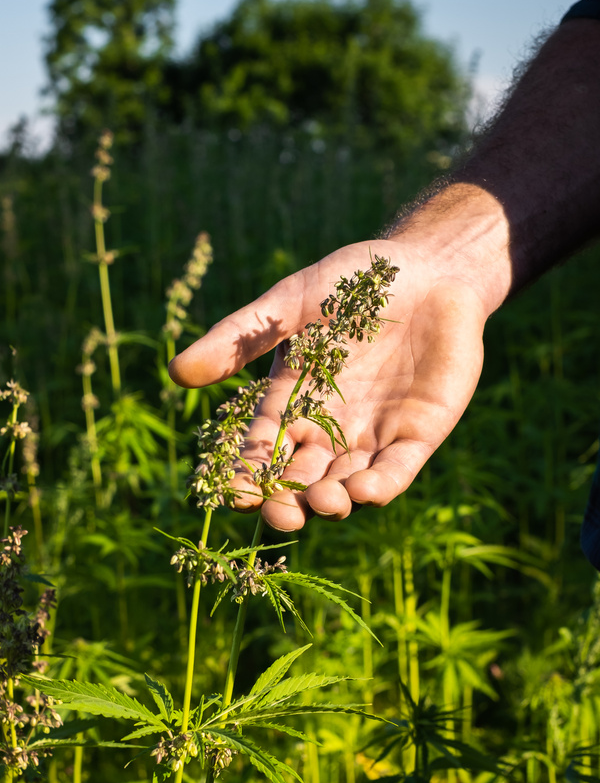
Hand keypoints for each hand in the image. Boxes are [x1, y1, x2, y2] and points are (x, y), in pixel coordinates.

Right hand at [169, 238, 488, 530]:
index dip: (247, 475)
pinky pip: (397, 470)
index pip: (262, 450)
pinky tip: (366, 491)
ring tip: (324, 502)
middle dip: (289, 502)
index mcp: (292, 400)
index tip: (235, 493)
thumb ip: (239, 337)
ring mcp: (374, 434)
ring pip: (346, 484)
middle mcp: (329, 427)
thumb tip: (176, 372)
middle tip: (281, 515)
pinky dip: (381, 486)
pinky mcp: (417, 434)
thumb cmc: (354, 281)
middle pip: (301, 479)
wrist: (429, 267)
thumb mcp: (290, 303)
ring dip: (333, 501)